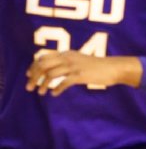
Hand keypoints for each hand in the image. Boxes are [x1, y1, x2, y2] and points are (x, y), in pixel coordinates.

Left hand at [26, 50, 141, 95]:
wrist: (113, 67)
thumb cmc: (97, 66)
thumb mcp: (80, 60)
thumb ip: (67, 63)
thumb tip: (55, 70)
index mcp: (66, 54)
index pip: (44, 57)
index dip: (33, 66)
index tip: (29, 75)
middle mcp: (67, 58)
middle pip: (43, 65)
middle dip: (34, 76)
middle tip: (29, 87)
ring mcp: (74, 66)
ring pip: (51, 74)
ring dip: (43, 84)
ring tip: (40, 93)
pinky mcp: (80, 75)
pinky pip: (63, 82)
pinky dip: (57, 89)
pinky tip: (54, 94)